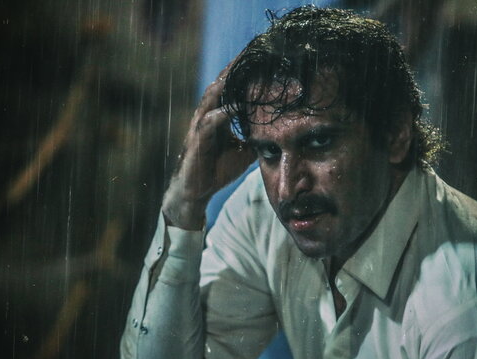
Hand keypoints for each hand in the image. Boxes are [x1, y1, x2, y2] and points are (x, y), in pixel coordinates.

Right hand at [162, 62, 253, 229]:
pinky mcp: (198, 139)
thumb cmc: (217, 169)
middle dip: (236, 67)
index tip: (261, 57)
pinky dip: (224, 112)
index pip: (232, 87)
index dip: (244, 72)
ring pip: (214, 96)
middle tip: (253, 50)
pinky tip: (237, 105)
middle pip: (222, 83)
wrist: (196, 191)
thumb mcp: (244, 150)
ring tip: (243, 66)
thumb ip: (256, 138)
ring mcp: (202, 125)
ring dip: (228, 81)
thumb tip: (279, 134)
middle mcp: (209, 114)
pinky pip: (211, 121)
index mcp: (219, 114)